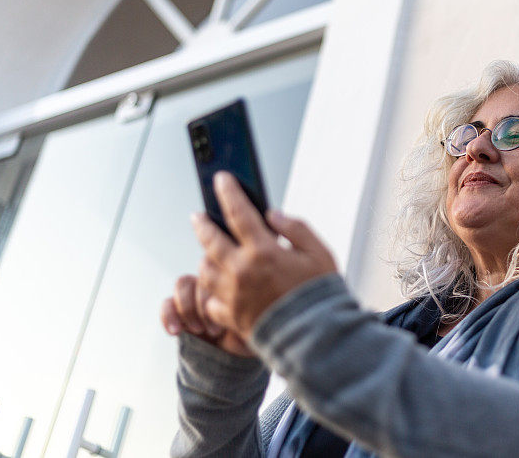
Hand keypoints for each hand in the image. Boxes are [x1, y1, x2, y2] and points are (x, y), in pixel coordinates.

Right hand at [160, 274, 255, 357]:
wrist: (232, 356)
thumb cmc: (249, 336)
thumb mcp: (256, 325)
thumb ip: (251, 313)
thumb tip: (246, 307)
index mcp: (233, 281)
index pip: (223, 271)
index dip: (221, 294)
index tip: (227, 321)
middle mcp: (213, 283)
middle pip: (202, 275)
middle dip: (205, 304)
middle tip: (215, 331)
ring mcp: (195, 294)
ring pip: (183, 283)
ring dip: (188, 308)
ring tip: (198, 330)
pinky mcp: (178, 310)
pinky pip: (167, 304)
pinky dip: (168, 316)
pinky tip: (175, 332)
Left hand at [190, 171, 337, 341]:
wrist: (315, 338)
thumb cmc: (320, 295)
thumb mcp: (319, 253)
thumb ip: (296, 229)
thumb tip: (273, 215)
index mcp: (263, 251)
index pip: (238, 212)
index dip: (228, 192)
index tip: (221, 179)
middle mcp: (242, 270)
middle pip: (210, 240)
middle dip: (202, 224)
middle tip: (198, 216)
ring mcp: (233, 295)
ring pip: (205, 269)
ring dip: (205, 257)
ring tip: (208, 251)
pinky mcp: (231, 316)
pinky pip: (210, 300)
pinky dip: (211, 291)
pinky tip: (217, 287)